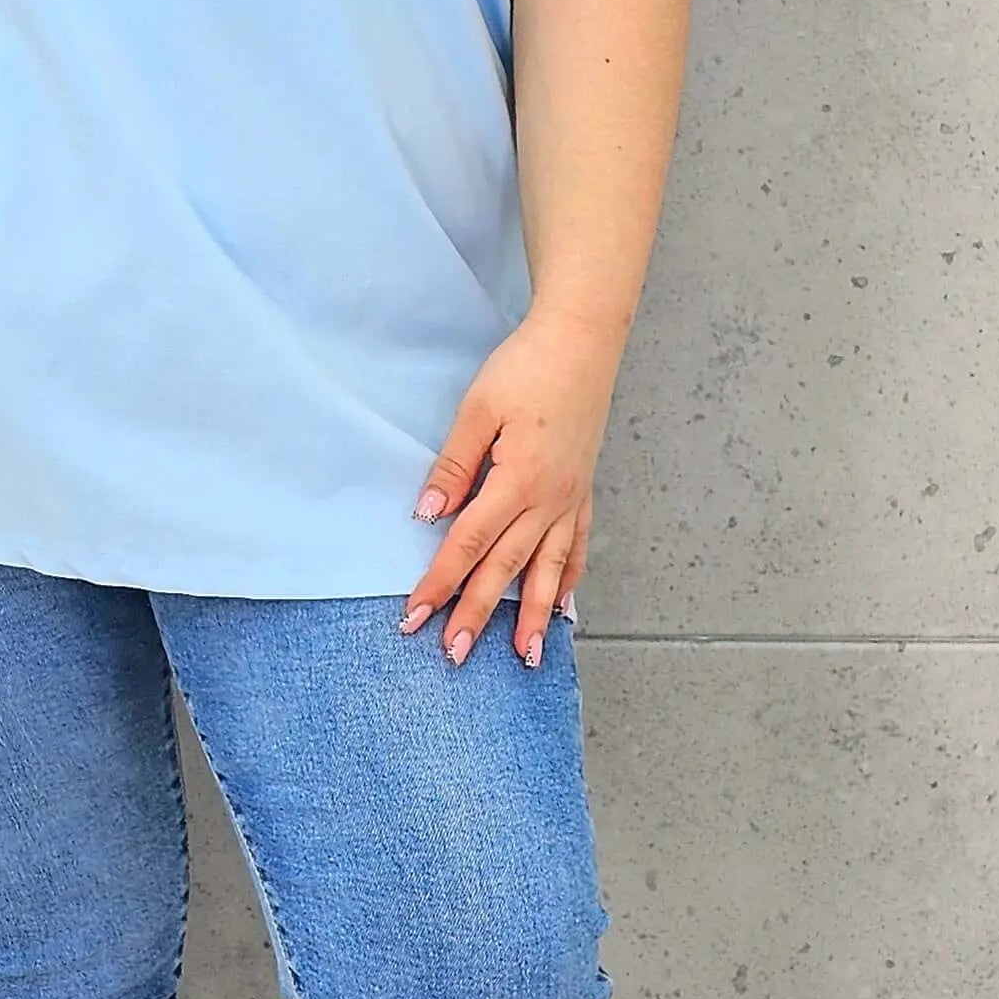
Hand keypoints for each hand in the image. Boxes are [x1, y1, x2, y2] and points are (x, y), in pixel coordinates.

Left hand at [401, 307, 618, 669]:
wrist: (583, 341)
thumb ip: (454, 464)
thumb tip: (429, 514)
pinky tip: (566, 607)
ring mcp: (572, 498)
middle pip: (507, 568)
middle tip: (455, 655)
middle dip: (479, 614)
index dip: (440, 583)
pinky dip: (571, 580)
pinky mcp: (583, 490)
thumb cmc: (527, 368)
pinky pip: (578, 546)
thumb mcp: (478, 408)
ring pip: (550, 569)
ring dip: (536, 616)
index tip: (415, 617)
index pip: (468, 543)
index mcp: (517, 480)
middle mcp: (550, 499)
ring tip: (527, 657)